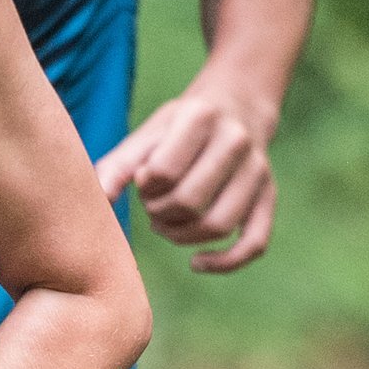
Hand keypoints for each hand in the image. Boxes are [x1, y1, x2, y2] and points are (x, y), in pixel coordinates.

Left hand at [100, 71, 278, 272]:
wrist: (236, 106)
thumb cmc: (179, 127)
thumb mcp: (148, 134)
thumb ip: (118, 165)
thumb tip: (99, 202)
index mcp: (200, 117)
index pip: (164, 172)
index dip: (145, 188)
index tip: (144, 182)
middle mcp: (236, 141)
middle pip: (190, 202)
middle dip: (160, 213)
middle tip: (151, 206)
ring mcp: (258, 171)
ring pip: (218, 225)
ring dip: (182, 236)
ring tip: (165, 224)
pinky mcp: (269, 196)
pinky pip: (254, 242)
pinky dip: (225, 262)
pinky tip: (197, 263)